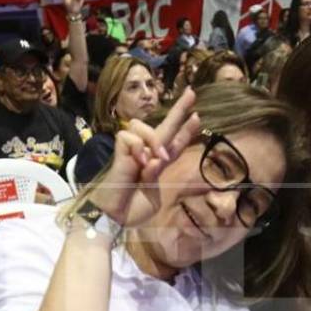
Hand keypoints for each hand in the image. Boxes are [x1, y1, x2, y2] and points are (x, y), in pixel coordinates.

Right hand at [92, 86, 200, 227]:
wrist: (113, 217)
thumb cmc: (131, 209)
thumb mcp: (153, 196)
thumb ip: (156, 176)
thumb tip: (155, 158)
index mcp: (157, 165)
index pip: (174, 143)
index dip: (186, 131)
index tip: (197, 116)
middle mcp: (146, 153)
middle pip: (164, 126)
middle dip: (179, 110)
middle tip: (192, 93)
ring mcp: (132, 150)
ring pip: (143, 126)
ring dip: (156, 140)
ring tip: (159, 160)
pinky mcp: (119, 151)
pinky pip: (130, 137)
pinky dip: (138, 148)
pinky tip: (139, 163)